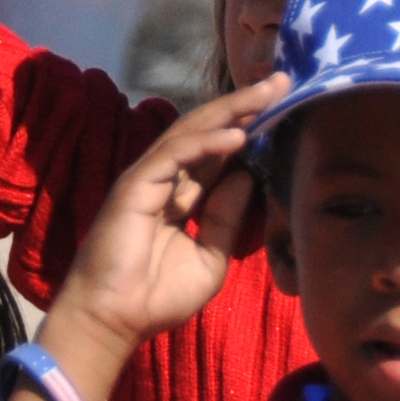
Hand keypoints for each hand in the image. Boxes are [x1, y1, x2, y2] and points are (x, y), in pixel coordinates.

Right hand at [44, 80, 285, 369]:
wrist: (115, 321)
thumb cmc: (156, 297)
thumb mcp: (210, 257)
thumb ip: (226, 217)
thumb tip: (248, 174)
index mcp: (182, 195)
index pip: (218, 151)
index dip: (248, 126)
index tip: (283, 105)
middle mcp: (166, 179)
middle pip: (208, 130)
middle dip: (245, 104)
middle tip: (282, 79)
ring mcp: (149, 178)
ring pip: (192, 132)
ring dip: (231, 111)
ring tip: (268, 92)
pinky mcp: (135, 185)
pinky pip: (174, 155)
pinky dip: (206, 142)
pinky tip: (238, 135)